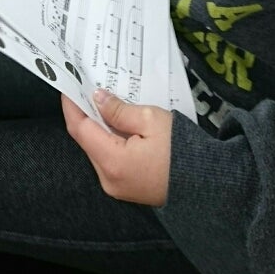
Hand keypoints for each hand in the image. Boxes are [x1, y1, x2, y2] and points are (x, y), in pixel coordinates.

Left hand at [61, 90, 172, 206]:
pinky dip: (108, 140)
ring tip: (103, 102)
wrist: (206, 183)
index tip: (68, 85)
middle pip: (86, 140)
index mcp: (112, 161)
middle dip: (84, 113)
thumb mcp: (150, 119)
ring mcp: (116, 187)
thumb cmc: (181, 149)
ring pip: (96, 149)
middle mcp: (108, 178)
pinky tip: (116, 123)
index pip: (80, 129)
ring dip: (97, 126)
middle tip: (86, 88)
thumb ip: (119, 110)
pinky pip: (108, 159)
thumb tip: (97, 98)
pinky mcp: (125, 188)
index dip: (71, 105)